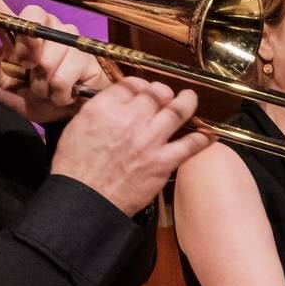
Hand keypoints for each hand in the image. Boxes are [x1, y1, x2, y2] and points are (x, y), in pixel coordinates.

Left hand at [0, 0, 111, 122]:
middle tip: (29, 72)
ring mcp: (67, 35)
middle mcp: (42, 25)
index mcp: (17, 29)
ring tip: (47, 89)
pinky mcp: (85, 53)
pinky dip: (58, 94)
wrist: (66, 114)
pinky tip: (62, 94)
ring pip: (46, 61)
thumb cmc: (34, 96)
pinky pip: (62, 78)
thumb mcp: (3, 89)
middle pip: (29, 26)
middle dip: (26, 55)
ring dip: (42, 85)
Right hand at [48, 78, 210, 215]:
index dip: (140, 85)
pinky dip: (202, 138)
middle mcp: (130, 118)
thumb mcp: (76, 127)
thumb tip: (114, 104)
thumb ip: (99, 111)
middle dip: (162, 92)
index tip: (143, 90)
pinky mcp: (162, 162)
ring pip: (177, 111)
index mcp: (105, 108)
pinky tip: (209, 134)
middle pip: (156, 93)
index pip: (131, 84)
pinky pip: (190, 145)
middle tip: (165, 96)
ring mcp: (149, 140)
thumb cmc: (75, 169)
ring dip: (187, 102)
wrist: (85, 200)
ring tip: (190, 99)